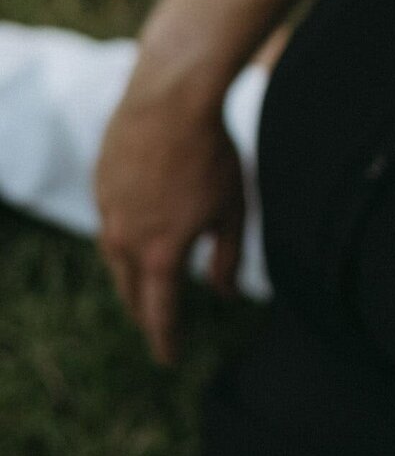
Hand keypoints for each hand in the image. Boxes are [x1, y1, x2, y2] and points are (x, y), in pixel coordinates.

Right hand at [95, 73, 245, 365]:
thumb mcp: (232, 209)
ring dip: (131, 280)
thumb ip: (228, 258)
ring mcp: (108, 212)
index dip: (166, 339)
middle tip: (159, 328)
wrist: (171, 98)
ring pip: (115, 261)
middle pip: (132, 293)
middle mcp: (126, 239)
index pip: (160, 313)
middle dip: (146, 315)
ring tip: (144, 291)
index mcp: (161, 253)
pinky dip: (123, 241)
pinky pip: (110, 226)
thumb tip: (225, 294)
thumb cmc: (211, 153)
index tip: (171, 358)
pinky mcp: (100, 186)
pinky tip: (135, 239)